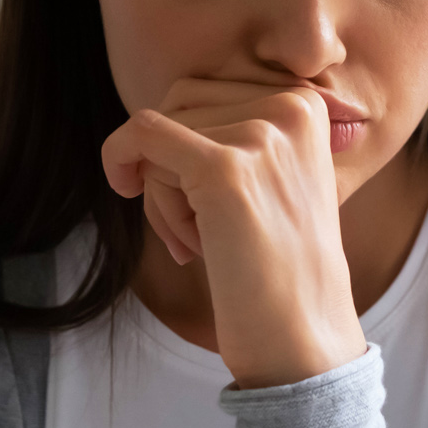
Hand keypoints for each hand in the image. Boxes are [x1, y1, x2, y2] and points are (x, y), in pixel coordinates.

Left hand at [101, 79, 366, 387]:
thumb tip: (154, 117)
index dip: (186, 144)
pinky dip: (120, 160)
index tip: (203, 201)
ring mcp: (262, 135)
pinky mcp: (226, 168)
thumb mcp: (274, 179)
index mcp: (307, 103)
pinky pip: (142, 136)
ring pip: (160, 128)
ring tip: (196, 241)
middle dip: (169, 163)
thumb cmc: (275, 267)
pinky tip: (124, 188)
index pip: (209, 92)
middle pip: (182, 105)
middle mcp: (292, 107)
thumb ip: (233, 132)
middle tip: (193, 227)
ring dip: (159, 187)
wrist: (301, 335)